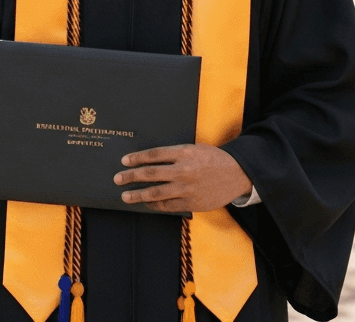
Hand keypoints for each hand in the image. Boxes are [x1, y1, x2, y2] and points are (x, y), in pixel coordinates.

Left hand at [113, 144, 251, 212]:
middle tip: (118, 178)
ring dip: (138, 195)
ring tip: (125, 196)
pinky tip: (146, 204)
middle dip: (131, 176)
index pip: (154, 154)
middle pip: (151, 173)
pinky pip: (168, 205)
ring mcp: (186, 188)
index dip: (137, 158)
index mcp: (183, 152)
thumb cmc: (213, 159)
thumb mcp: (195, 148)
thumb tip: (152, 160)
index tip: (125, 160)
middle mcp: (183, 170)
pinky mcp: (191, 202)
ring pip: (156, 192)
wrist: (236, 174)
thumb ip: (175, 154)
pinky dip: (155, 205)